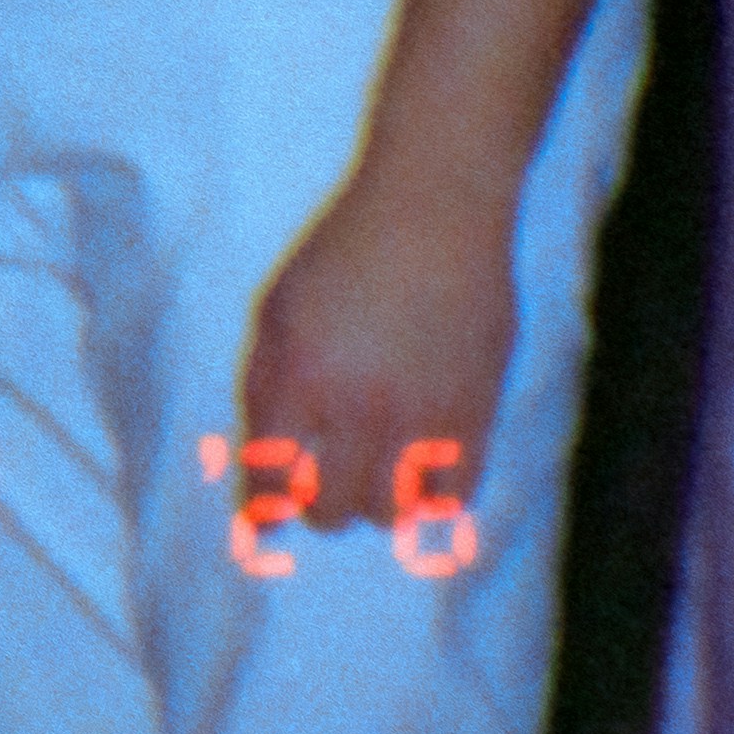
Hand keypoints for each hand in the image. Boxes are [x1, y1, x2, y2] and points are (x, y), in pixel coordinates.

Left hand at [236, 167, 516, 503]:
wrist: (433, 212)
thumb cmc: (343, 257)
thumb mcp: (276, 312)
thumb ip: (263, 392)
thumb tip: (256, 477)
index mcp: (297, 376)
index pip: (269, 479)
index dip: (263, 509)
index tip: (264, 521)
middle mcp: (357, 405)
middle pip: (330, 512)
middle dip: (318, 507)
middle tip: (324, 483)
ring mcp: (421, 413)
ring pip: (393, 514)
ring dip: (377, 504)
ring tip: (377, 471)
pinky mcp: (477, 412)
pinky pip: (456, 496)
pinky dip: (435, 498)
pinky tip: (424, 472)